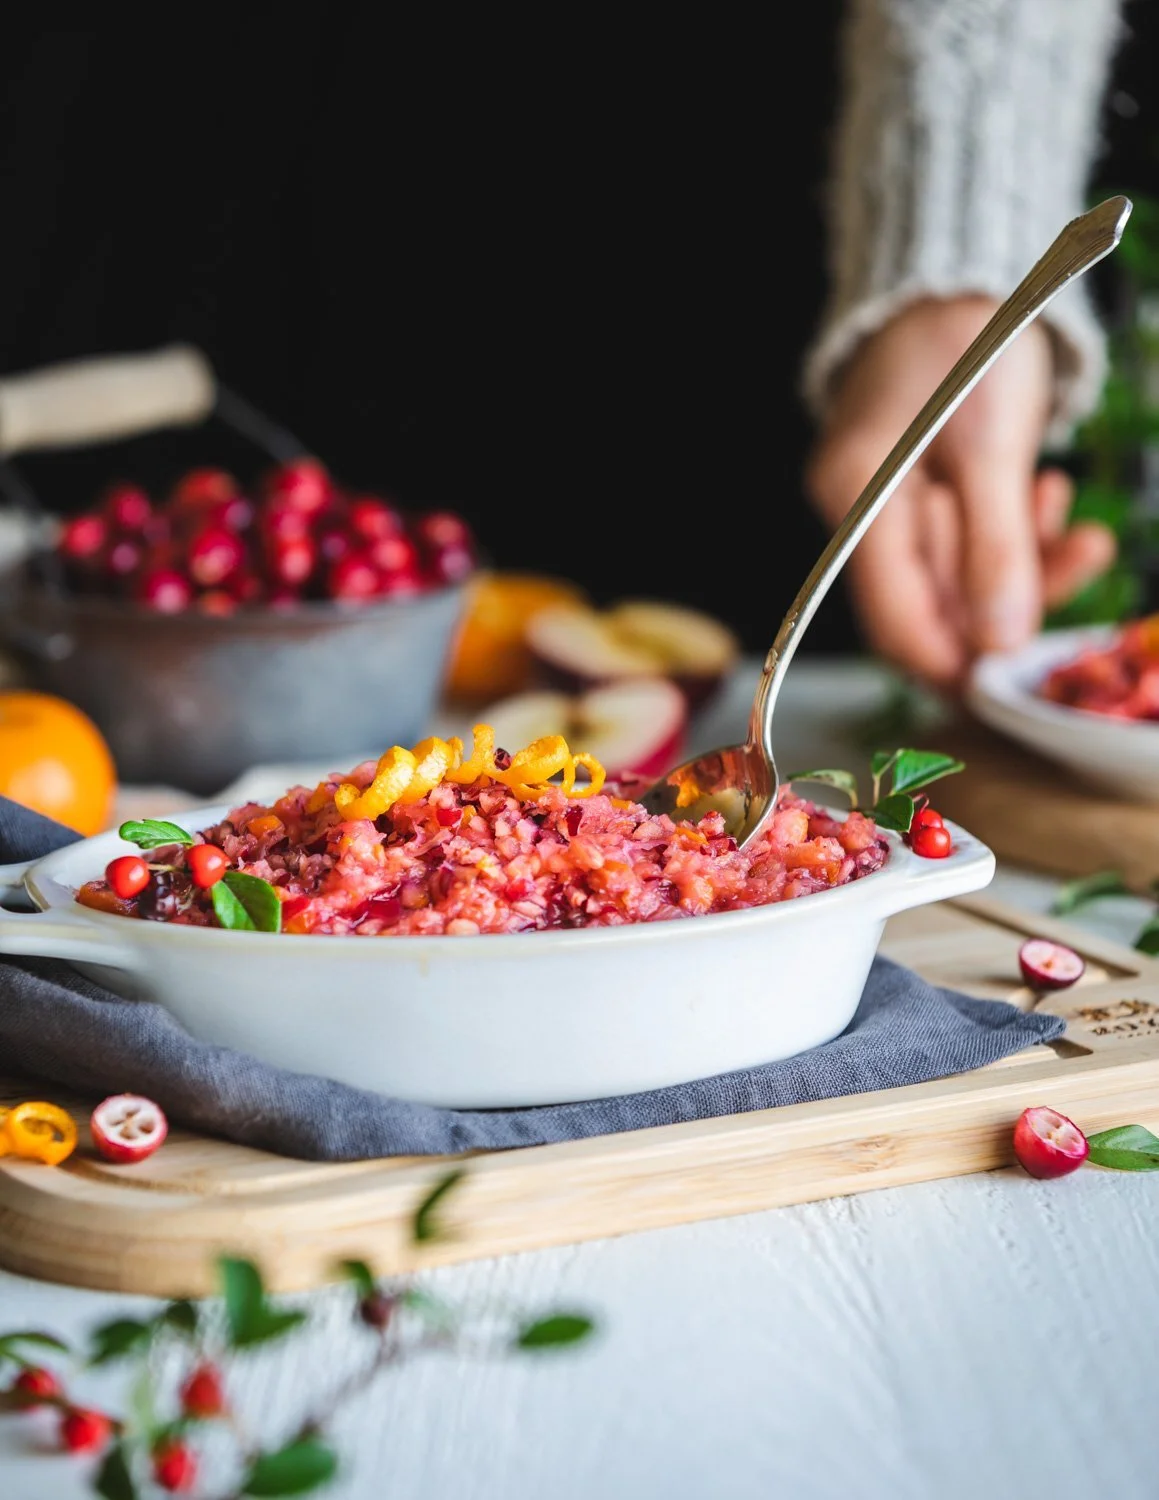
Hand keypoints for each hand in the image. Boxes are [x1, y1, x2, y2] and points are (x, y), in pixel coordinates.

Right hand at [805, 295, 1116, 688]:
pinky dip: (1014, 537)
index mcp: (857, 499)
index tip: (1017, 679)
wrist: (959, 273)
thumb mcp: (993, 442)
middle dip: (1010, 604)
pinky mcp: (919, 496)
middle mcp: (860, 514)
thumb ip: (996, 547)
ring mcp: (889, 508)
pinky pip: (966, 545)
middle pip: (930, 604)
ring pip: (957, 579)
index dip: (953, 662)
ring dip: (1025, 567)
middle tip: (1083, 566)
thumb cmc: (967, 335)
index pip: (894, 620)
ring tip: (1082, 530)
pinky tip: (1049, 500)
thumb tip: (1000, 643)